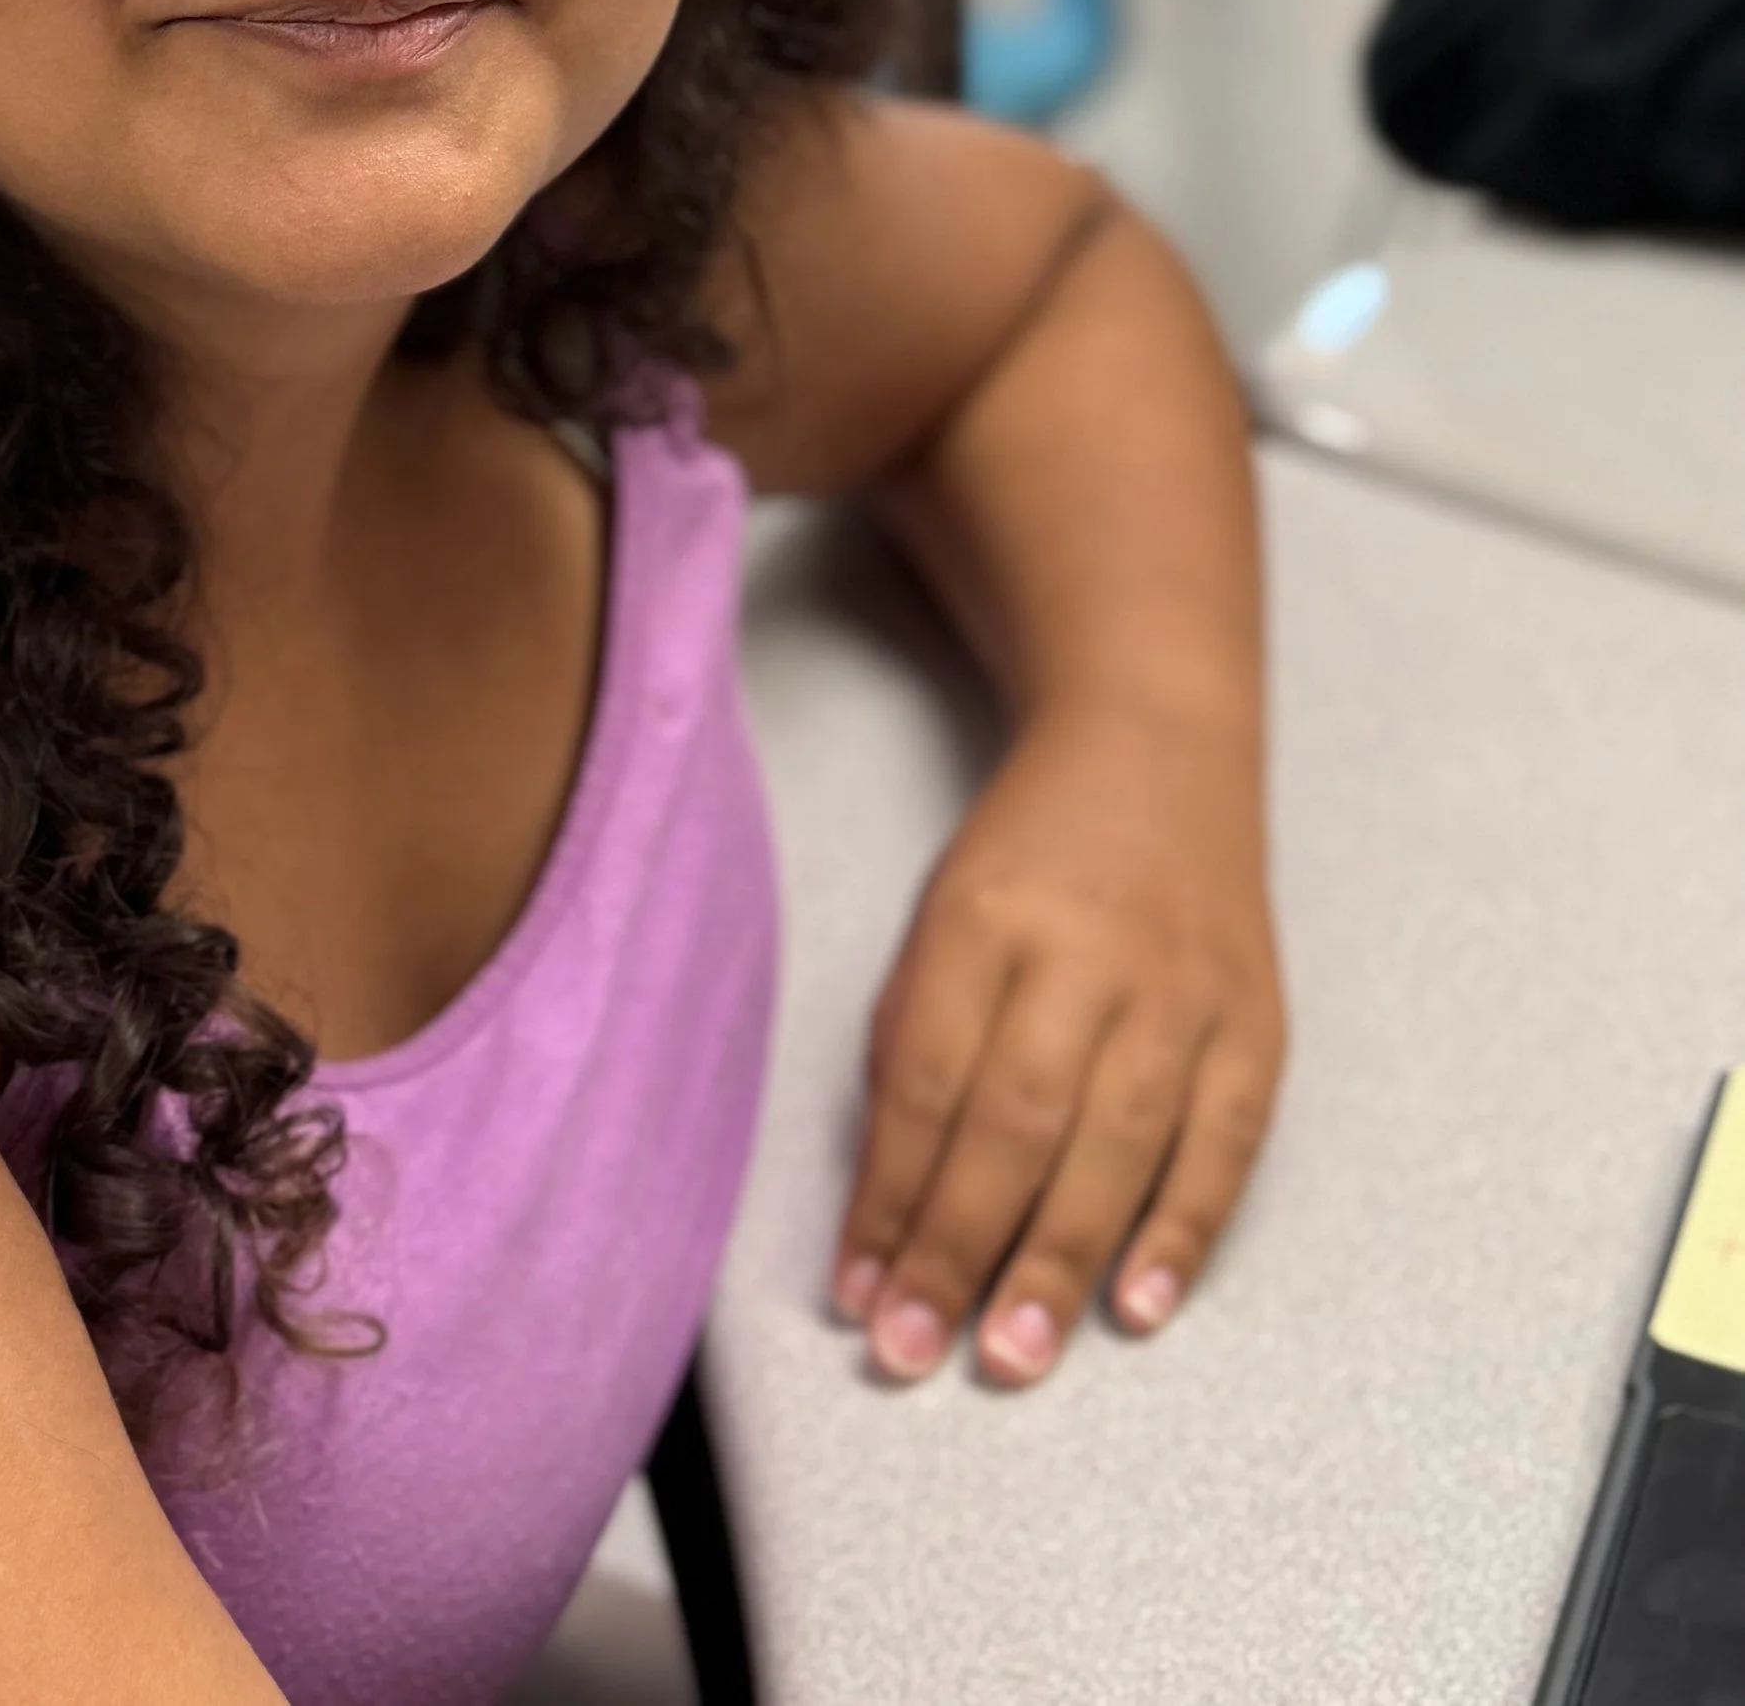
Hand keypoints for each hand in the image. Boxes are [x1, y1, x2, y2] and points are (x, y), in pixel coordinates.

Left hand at [832, 702, 1282, 1388]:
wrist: (1158, 758)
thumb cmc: (1028, 864)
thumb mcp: (939, 919)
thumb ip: (913, 1047)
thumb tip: (890, 1212)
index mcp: (983, 916)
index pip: (926, 1080)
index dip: (888, 1197)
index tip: (857, 1294)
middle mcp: (1088, 951)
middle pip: (1017, 1120)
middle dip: (960, 1248)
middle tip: (915, 1355)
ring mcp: (1183, 988)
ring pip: (1119, 1143)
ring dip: (1061, 1263)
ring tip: (1011, 1356)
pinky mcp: (1257, 1020)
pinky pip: (1224, 1144)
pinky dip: (1181, 1232)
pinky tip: (1135, 1307)